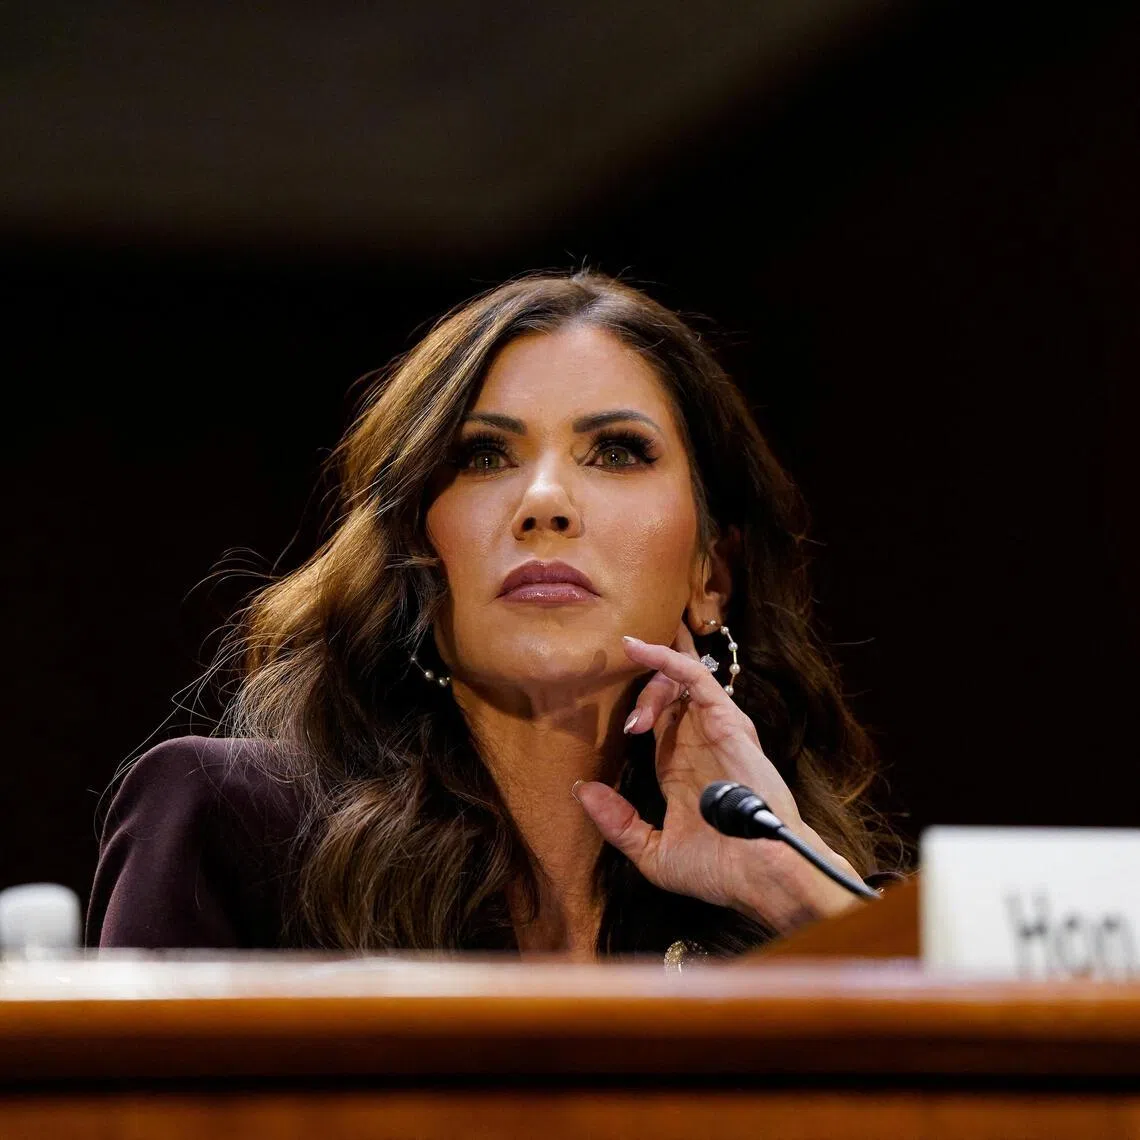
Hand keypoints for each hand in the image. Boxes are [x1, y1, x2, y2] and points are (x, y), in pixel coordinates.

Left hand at [574, 623, 861, 932]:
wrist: (760, 874)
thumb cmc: (719, 870)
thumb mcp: (653, 852)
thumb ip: (618, 823)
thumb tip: (582, 792)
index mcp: (680, 767)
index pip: (654, 721)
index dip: (630, 713)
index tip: (607, 727)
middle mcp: (696, 742)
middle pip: (664, 693)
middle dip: (640, 694)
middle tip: (628, 728)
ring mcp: (713, 728)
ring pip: (678, 679)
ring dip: (650, 679)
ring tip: (636, 716)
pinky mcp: (725, 720)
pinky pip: (695, 678)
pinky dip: (666, 660)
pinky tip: (639, 650)